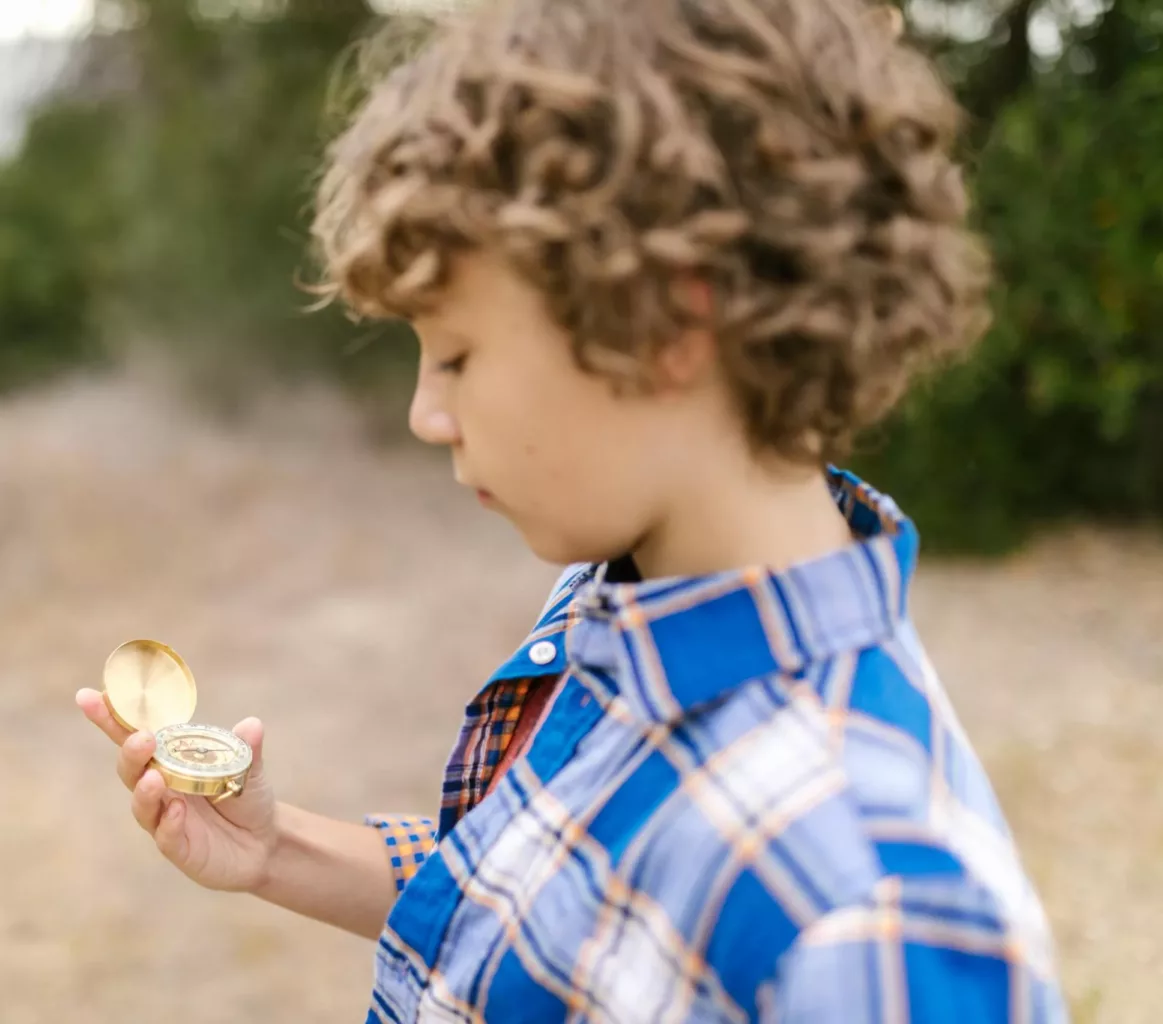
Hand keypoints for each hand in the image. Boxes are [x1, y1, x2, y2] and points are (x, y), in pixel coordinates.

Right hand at [75, 688, 279, 893]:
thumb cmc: (245, 796)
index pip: (135, 736)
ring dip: (144, 791)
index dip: (111, 718)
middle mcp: (161, 787)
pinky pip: (166, 836)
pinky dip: (169, 823)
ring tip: (153, 778)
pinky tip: (177, 811)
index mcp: (171, 759)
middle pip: (131, 769)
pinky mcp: (179, 846)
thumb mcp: (249, 768)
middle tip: (141, 740)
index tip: (89, 696)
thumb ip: (248, 747)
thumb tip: (251, 724)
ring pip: (142, 805)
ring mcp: (166, 818)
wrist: (263, 842)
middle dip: (130, 753)